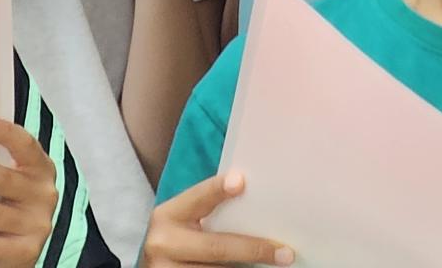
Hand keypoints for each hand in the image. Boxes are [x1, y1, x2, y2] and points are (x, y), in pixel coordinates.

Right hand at [141, 172, 293, 266]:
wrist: (156, 266)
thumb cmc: (179, 239)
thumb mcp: (185, 221)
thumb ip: (209, 212)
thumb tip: (256, 205)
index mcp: (167, 215)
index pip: (198, 198)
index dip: (218, 190)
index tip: (241, 182)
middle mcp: (163, 244)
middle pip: (217, 247)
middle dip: (254, 249)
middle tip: (285, 253)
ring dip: (247, 267)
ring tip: (274, 263)